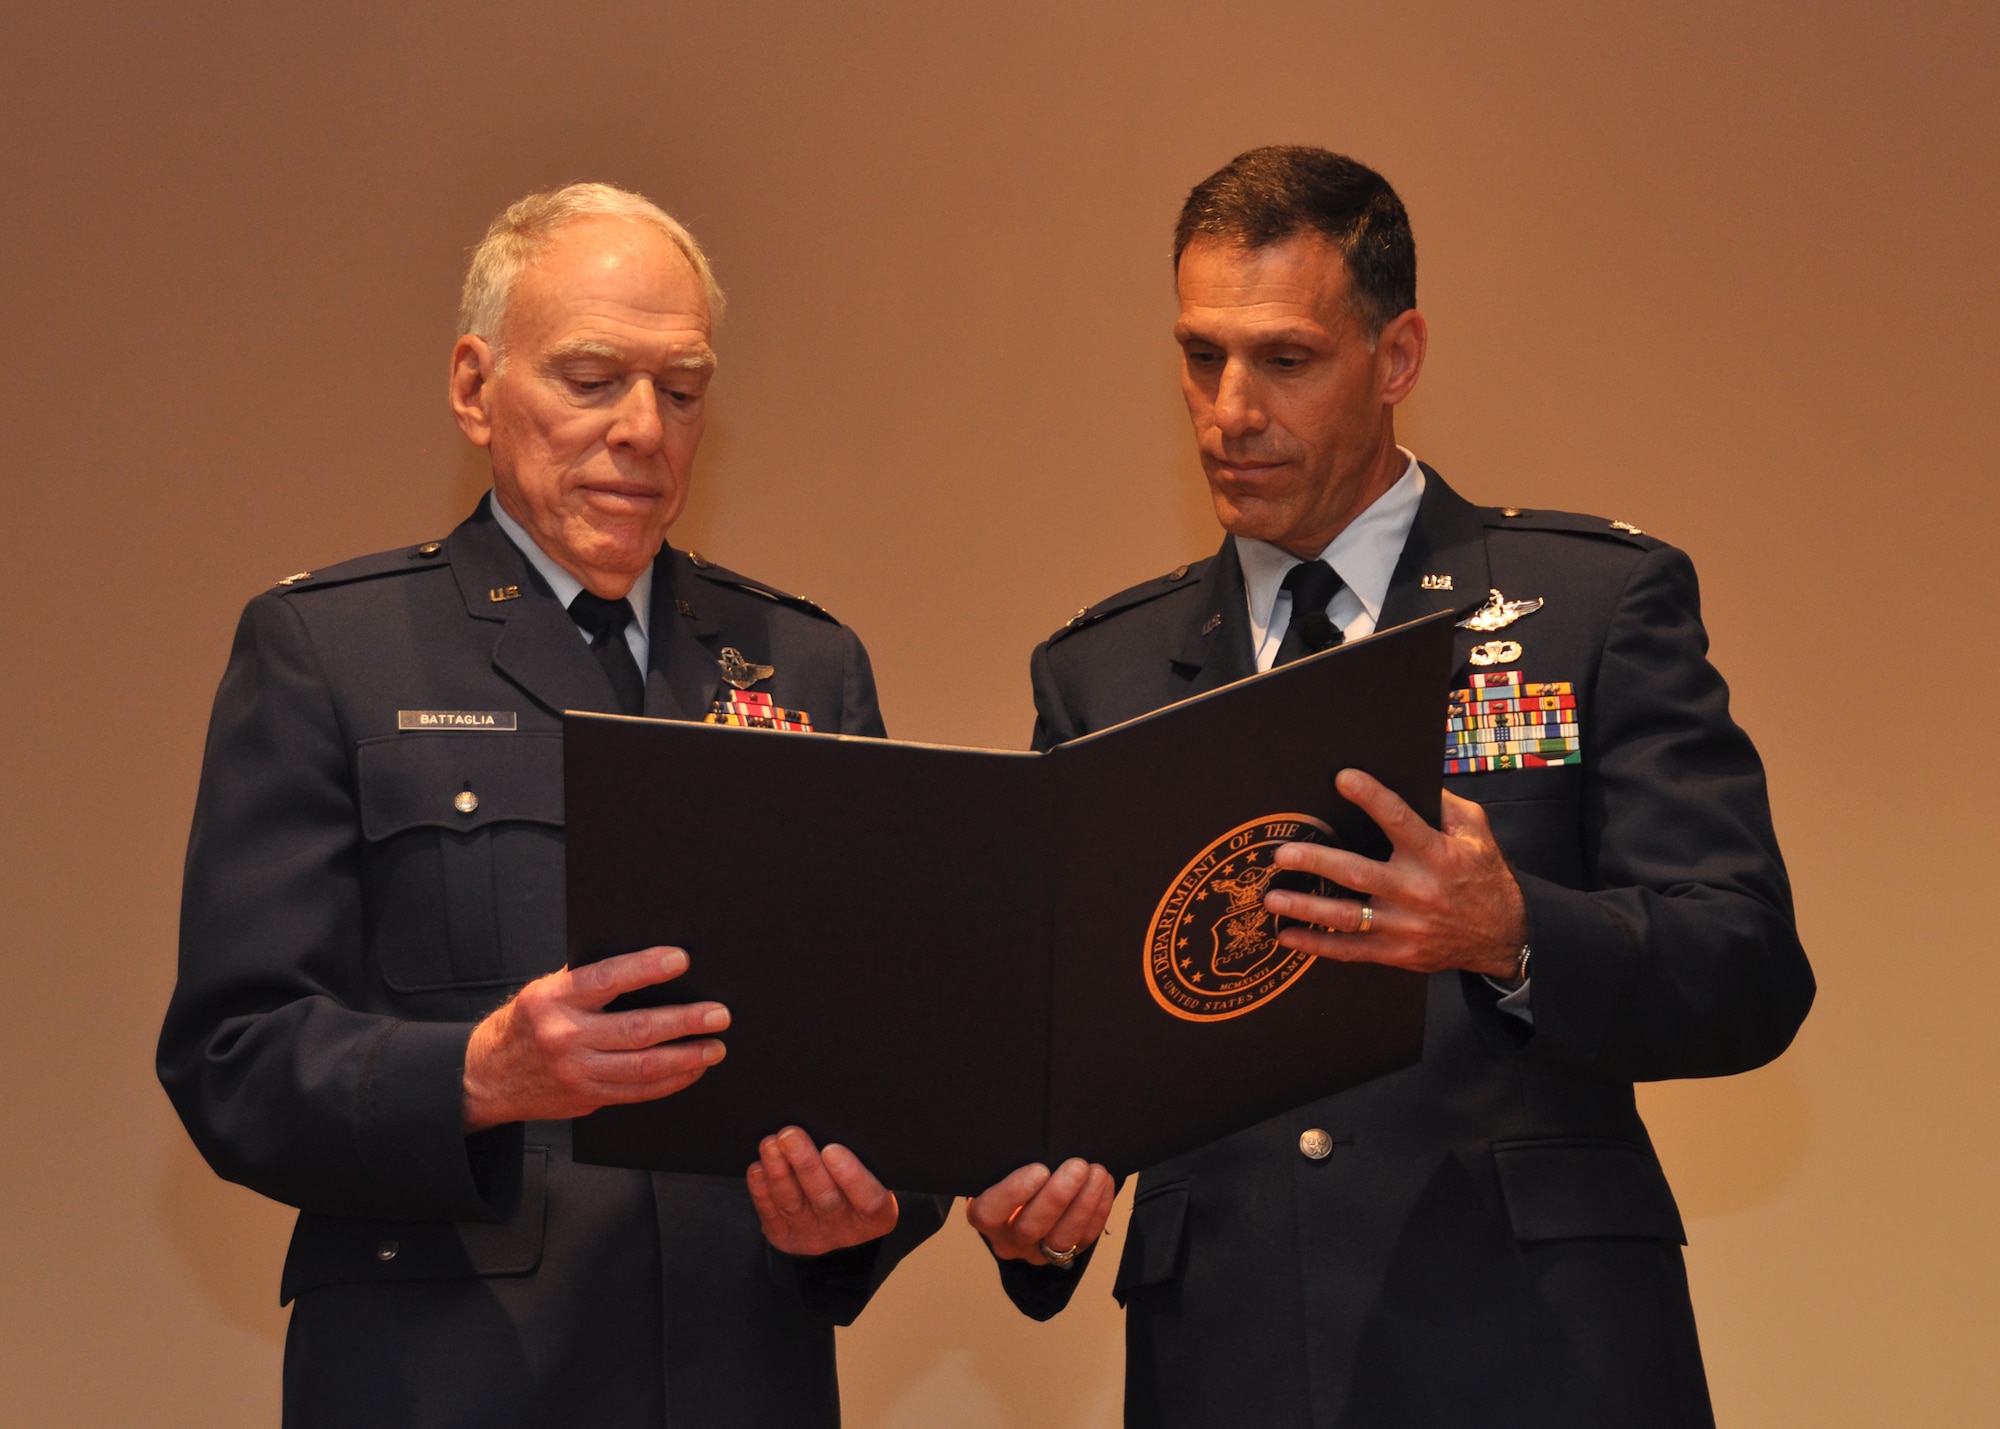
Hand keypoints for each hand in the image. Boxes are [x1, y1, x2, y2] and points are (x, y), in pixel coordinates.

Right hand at [462, 946, 727, 1131]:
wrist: (488, 1076)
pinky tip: (692, 1069)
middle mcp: (565, 1037)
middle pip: (636, 1030)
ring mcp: (577, 1072)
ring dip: (687, 1057)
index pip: (607, 979)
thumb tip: (647, 964)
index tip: (680, 960)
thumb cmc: (527, 1023)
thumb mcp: (545, 990)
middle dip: (684, 1022)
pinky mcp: (587, 1098)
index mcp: (554, 999)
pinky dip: (671, 1081)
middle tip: (719, 1014)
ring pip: (643, 1067)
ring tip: (716, 1046)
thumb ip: (587, 980)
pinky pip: (638, 1092)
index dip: (646, 968)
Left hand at [747, 1127, 899, 1255]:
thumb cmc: (856, 1179)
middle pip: (826, 1199)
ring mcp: (814, 1236)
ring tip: (770, 1144)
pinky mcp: (785, 1236)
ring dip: (778, 1172)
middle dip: (805, 1164)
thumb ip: (861, 1153)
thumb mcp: (871, 1169)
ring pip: (793, 1205)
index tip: (832, 1149)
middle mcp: (846, 1230)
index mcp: (878, 1216)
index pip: (870, 1201)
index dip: (851, 1176)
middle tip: (790, 1135)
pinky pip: (771, 1214)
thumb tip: (834, 1118)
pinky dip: (762, 1190)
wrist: (837, 1214)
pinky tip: (759, 1168)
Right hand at [966, 1159, 1114, 1266]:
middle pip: (1030, 1228)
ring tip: (1097, 1173)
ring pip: (1061, 1238)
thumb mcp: (998, 1164)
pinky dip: (1098, 1210)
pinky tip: (1105, 1184)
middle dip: (1057, 1196)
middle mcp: (1008, 1239)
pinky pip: (1084, 1238)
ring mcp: (1037, 1250)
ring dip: (1083, 1205)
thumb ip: (1005, 1157)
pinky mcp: (1066, 1253)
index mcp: (985, 1216)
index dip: (1013, 1193)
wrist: (1025, 1194)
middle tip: (1077, 1166)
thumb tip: (1026, 1133)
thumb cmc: (1008, 1171)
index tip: (1039, 1169)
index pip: (990, 1213)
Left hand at [1263, 768, 1526, 979]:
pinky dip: (1317, 945)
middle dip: (1316, 861)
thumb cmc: (1483, 875)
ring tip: (1271, 898)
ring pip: (1347, 917)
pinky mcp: (1398, 953)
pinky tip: (1287, 937)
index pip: (1400, 821)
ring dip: (1306, 907)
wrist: (1504, 935)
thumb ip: (1444, 805)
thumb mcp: (1476, 832)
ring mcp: (1406, 926)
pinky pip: (1351, 951)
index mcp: (1438, 855)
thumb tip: (1412, 778)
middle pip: (1358, 874)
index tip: (1343, 778)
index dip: (1371, 797)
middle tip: (1282, 853)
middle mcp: (1418, 891)